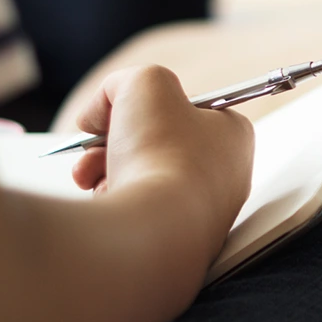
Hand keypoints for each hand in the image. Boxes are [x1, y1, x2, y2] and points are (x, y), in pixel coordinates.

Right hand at [71, 65, 253, 236]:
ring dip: (104, 167)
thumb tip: (97, 114)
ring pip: (139, 176)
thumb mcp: (143, 83)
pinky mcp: (174, 239)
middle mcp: (225, 176)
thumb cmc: (162, 152)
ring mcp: (200, 212)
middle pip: (154, 142)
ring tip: (88, 174)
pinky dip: (112, 201)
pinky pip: (135, 210)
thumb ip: (122, 82)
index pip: (184, 107)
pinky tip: (105, 200)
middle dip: (112, 139)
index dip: (145, 103)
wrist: (156, 229)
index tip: (121, 109)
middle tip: (94, 141)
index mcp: (234, 135)